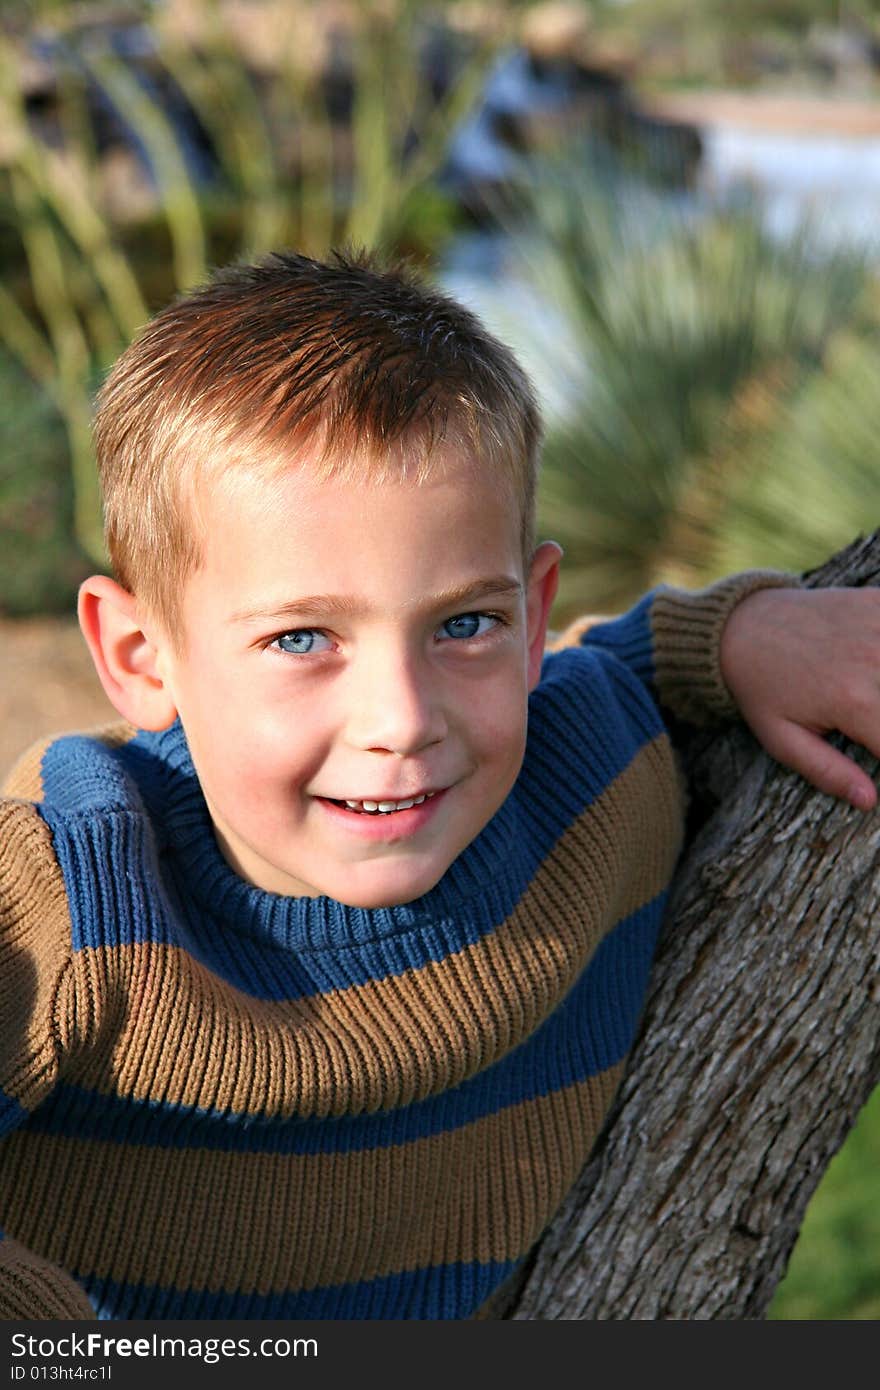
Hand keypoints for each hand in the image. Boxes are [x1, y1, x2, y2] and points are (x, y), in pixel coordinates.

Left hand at [720, 585, 879, 810]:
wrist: (741, 627)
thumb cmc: (762, 689)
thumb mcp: (781, 739)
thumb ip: (827, 772)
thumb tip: (869, 801)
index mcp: (854, 701)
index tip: (875, 748)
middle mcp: (874, 660)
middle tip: (870, 721)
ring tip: (871, 700)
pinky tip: (874, 659)